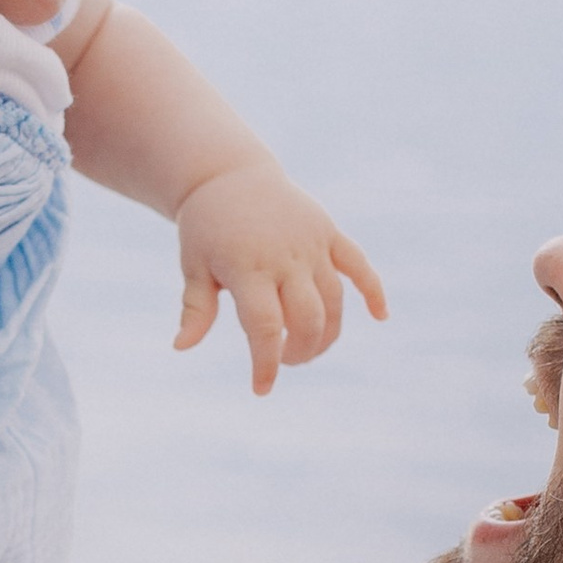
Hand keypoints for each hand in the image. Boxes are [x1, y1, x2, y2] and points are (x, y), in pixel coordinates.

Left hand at [174, 161, 387, 394]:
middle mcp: (285, 257)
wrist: (229, 174)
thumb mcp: (193, 265)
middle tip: (285, 360)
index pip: (265, 327)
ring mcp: (311, 243)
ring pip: (334, 300)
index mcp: (248, 267)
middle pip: (308, 318)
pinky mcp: (328, 232)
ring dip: (327, 333)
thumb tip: (181, 346)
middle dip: (300, 351)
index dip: (266, 363)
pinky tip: (381, 316)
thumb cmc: (206, 227)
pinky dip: (373, 290)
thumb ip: (195, 308)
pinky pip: (358, 264)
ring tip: (308, 349)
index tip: (261, 389)